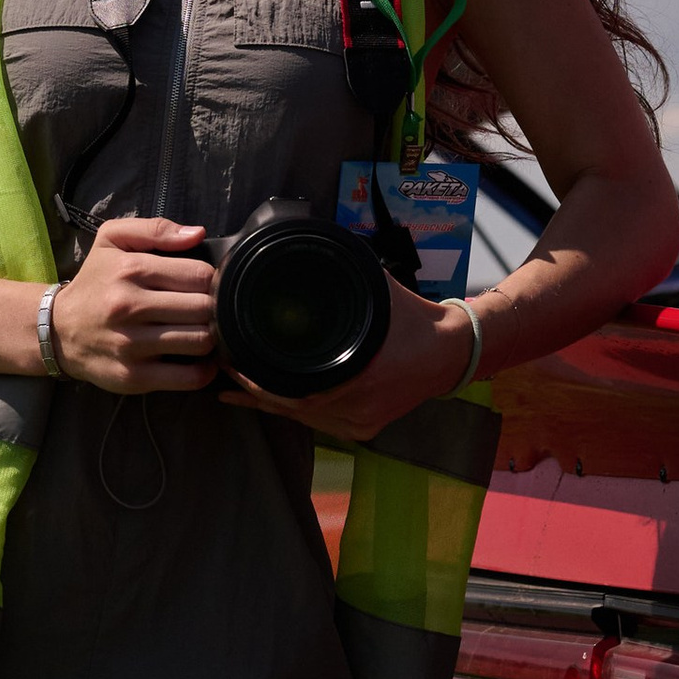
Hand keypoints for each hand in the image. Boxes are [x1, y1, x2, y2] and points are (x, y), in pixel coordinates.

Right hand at [52, 216, 219, 391]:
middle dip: (213, 309)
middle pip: (204, 309)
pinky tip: (197, 360)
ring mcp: (131, 345)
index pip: (199, 275)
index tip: (203, 287)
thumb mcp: (112, 240)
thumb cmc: (94, 282)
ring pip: (201, 341)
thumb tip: (199, 234)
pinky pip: (189, 377)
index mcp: (130, 270)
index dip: (210, 280)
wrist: (57, 331)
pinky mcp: (133, 377)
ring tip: (201, 331)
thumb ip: (156, 229)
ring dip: (211, 338)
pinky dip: (204, 370)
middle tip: (205, 311)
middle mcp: (129, 306)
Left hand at [225, 275, 475, 441]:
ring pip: (304, 421)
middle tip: (224, 371)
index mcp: (360, 379)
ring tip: (235, 389)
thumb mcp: (377, 290)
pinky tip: (271, 402)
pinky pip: (320, 424)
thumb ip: (342, 275)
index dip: (258, 384)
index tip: (233, 363)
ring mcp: (362, 425)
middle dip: (254, 394)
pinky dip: (294, 411)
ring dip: (270, 405)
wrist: (453, 351)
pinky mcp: (364, 429)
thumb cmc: (413, 318)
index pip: (294, 394)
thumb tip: (305, 248)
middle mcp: (359, 410)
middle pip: (293, 411)